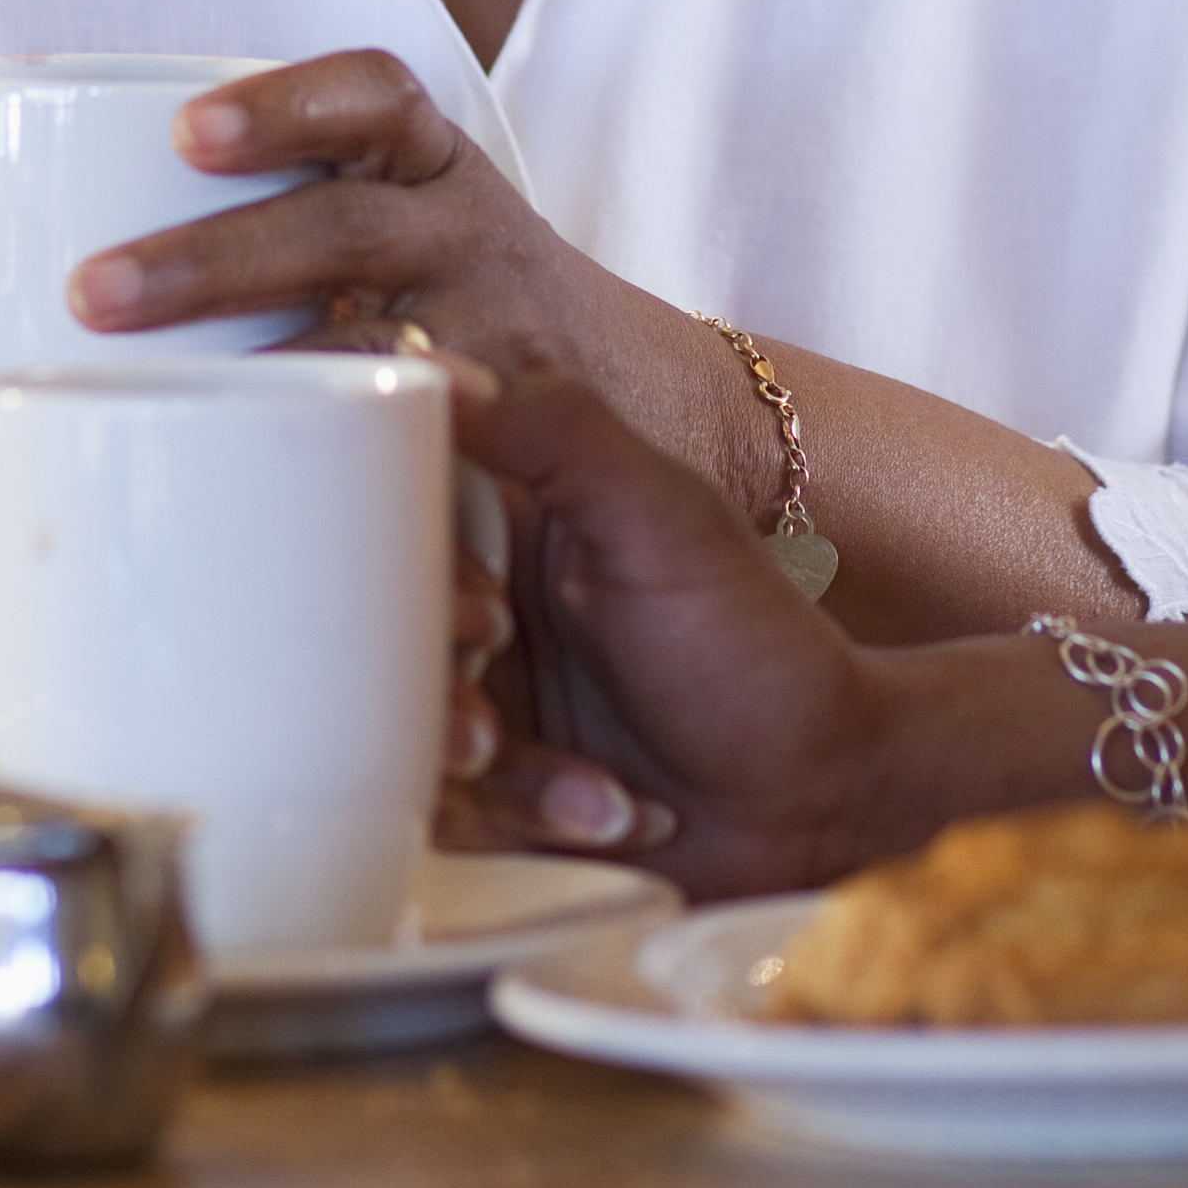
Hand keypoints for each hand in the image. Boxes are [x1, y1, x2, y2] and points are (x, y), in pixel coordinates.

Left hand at [70, 51, 767, 517]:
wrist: (652, 390)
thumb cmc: (455, 306)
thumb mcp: (387, 228)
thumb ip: (265, 229)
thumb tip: (7, 276)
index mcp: (421, 167)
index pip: (372, 99)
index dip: (285, 104)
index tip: (188, 131)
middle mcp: (462, 236)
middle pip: (345, 228)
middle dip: (215, 259)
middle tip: (96, 293)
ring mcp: (499, 338)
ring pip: (396, 348)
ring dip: (290, 388)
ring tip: (196, 429)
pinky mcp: (530, 442)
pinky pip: (467, 468)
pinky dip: (400, 505)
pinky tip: (330, 535)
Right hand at [439, 367, 903, 901]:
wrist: (818, 793)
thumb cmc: (758, 644)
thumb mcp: (665, 516)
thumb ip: (558, 430)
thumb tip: (435, 371)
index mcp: (504, 519)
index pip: (386, 513)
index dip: (397, 562)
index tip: (474, 609)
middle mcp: (477, 605)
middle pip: (369, 631)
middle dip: (427, 680)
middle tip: (489, 702)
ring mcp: (481, 702)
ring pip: (395, 729)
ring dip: (470, 761)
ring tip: (543, 768)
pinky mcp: (491, 794)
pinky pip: (446, 813)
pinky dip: (525, 816)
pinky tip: (607, 808)